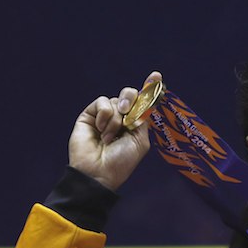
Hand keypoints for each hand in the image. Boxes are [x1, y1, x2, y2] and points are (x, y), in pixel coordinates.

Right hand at [67, 71, 162, 190]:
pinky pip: (102, 102)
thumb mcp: (140, 140)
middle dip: (132, 99)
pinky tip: (101, 130)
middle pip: (130, 94)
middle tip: (128, 114)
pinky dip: (105, 115)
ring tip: (110, 137)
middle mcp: (121, 117)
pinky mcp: (90, 114)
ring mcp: (105, 115)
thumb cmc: (121, 161)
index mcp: (135, 124)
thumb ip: (143, 119)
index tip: (156, 75)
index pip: (143, 102)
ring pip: (117, 100)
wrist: (99, 171)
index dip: (149, 88)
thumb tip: (142, 101)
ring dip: (116, 119)